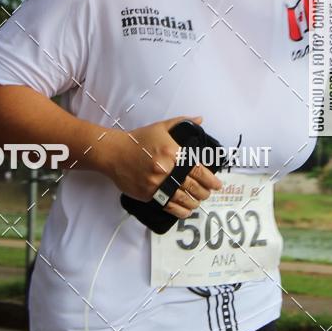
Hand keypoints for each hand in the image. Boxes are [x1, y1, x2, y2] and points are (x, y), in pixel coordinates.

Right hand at [98, 115, 222, 218]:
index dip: (211, 179)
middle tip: (208, 192)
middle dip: (204, 192)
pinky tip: (186, 210)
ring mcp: (156, 184)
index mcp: (172, 153)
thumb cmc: (138, 140)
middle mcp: (166, 170)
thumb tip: (200, 120)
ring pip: (183, 199)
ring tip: (198, 201)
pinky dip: (180, 211)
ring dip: (194, 202)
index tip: (217, 184)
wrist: (114, 152)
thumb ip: (182, 123)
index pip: (198, 169)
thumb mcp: (160, 127)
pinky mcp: (148, 194)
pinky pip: (168, 206)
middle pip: (193, 186)